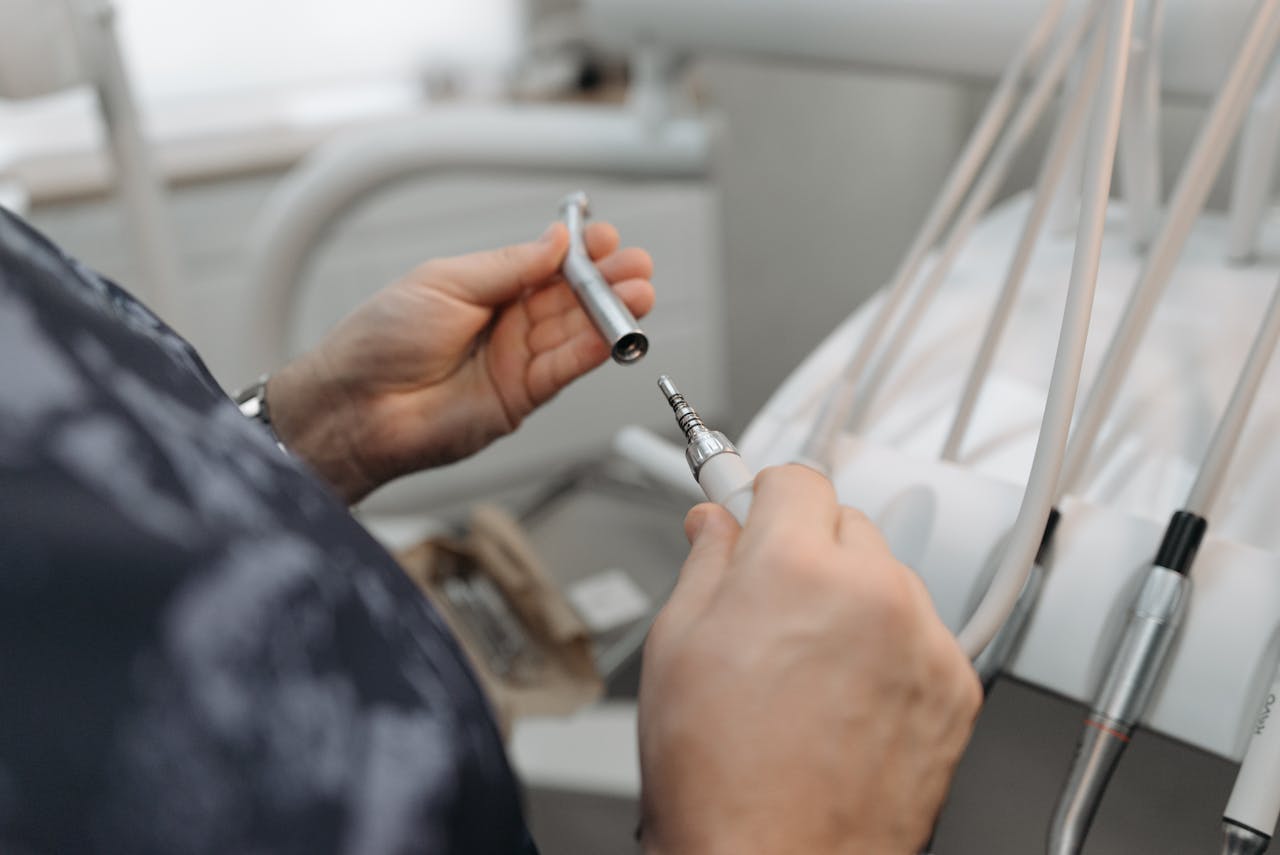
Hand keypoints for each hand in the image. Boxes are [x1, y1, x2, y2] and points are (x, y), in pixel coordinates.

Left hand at [267, 221, 653, 502]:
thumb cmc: (380, 340)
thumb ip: (507, 266)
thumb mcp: (445, 281)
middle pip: (569, 298)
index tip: (606, 237)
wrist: (358, 404)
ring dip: (611, 313)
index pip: (545, 265)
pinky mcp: (521, 397)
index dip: (578, 252)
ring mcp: (515, 360)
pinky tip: (614, 333)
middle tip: (637, 266)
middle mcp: (505, 323)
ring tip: (640, 294)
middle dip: (607, 280)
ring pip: (575, 332)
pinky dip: (592, 350)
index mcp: (485, 288)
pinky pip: (565, 368)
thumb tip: (554, 241)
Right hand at [638, 465, 980, 854]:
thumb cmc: (720, 778)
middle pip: (846, 522)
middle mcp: (872, 591)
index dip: (763, 497)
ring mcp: (924, 640)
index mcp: (795, 567)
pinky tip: (847, 696)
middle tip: (773, 602)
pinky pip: (922, 633)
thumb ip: (705, 561)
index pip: (796, 478)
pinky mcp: (956, 688)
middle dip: (809, 548)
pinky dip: (891, 648)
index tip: (755, 511)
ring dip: (854, 598)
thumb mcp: (674, 646)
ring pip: (889, 577)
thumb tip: (716, 523)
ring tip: (808, 665)